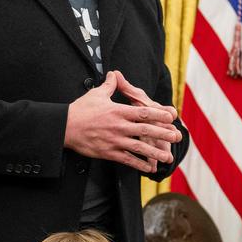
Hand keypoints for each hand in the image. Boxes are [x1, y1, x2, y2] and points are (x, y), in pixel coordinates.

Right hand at [64, 71, 181, 172]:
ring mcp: (114, 141)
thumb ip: (110, 85)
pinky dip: (139, 164)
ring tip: (168, 156)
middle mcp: (119, 126)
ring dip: (155, 152)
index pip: (143, 112)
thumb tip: (114, 74)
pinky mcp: (108, 152)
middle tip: (177, 136)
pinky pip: (127, 159)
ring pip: (139, 147)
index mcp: (118, 111)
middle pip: (145, 130)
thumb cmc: (80, 110)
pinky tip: (149, 168)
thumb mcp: (96, 94)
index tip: (172, 116)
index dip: (159, 114)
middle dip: (163, 133)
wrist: (64, 127)